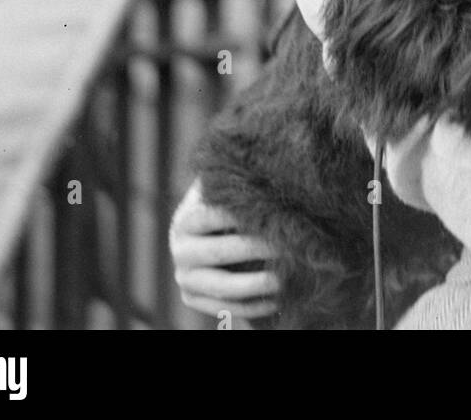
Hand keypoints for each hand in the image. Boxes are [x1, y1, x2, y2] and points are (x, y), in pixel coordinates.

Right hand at [169, 178, 279, 319]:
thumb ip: (236, 181)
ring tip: (285, 279)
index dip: (241, 214)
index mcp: (186, 219)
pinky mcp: (192, 298)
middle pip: (221, 252)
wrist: (207, 234)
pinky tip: (278, 300)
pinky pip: (224, 309)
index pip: (212, 216)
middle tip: (290, 245)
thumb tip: (268, 162)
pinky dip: (252, 306)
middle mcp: (180, 249)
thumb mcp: (224, 191)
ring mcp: (185, 277)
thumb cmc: (227, 205)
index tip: (275, 211)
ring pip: (223, 286)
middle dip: (257, 249)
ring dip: (256, 284)